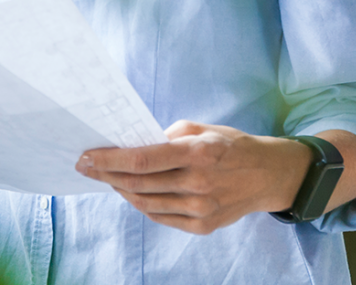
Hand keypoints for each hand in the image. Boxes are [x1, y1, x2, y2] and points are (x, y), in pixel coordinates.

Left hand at [75, 120, 310, 233]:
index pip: (142, 160)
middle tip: (86, 167)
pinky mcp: (202, 226)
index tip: (87, 157)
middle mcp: (198, 184)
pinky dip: (142, 204)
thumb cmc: (232, 146)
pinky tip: (133, 193)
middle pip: (138, 184)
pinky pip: (160, 216)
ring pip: (145, 203)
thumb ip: (168, 136)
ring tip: (109, 178)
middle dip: (106, 175)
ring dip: (121, 190)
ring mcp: (200, 209)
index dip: (109, 160)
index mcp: (198, 153)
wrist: (268, 176)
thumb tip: (134, 146)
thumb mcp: (203, 129)